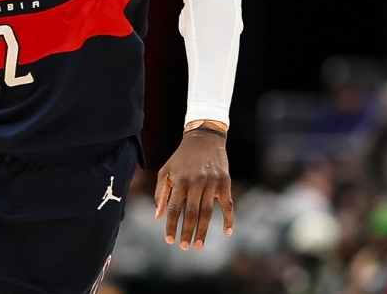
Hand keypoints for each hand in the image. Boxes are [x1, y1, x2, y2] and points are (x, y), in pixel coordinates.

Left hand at [154, 129, 234, 249]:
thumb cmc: (181, 157)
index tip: (169, 240)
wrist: (204, 138)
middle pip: (191, 212)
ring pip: (207, 211)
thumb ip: (161, 193)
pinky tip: (227, 232)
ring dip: (203, 230)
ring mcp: (211, 182)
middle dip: (187, 231)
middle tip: (185, 247)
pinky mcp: (224, 182)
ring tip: (198, 245)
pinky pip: (227, 204)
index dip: (171, 225)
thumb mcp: (167, 171)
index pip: (174, 208)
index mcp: (179, 181)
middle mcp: (195, 182)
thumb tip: (157, 216)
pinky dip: (229, 218)